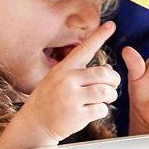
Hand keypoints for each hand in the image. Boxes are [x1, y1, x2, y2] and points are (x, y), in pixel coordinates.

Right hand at [0, 21, 119, 148]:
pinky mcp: (77, 115)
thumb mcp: (60, 80)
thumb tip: (108, 70)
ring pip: (106, 92)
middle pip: (104, 74)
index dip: (99, 36)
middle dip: (113, 81)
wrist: (35, 123)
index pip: (84, 48)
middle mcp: (67, 80)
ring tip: (104, 99)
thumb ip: (82, 73)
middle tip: (111, 87)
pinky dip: (102, 111)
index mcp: (64, 68)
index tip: (111, 25)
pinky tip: (93, 112)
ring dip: (110, 96)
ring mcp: (72, 98)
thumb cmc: (50, 100)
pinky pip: (101, 109)